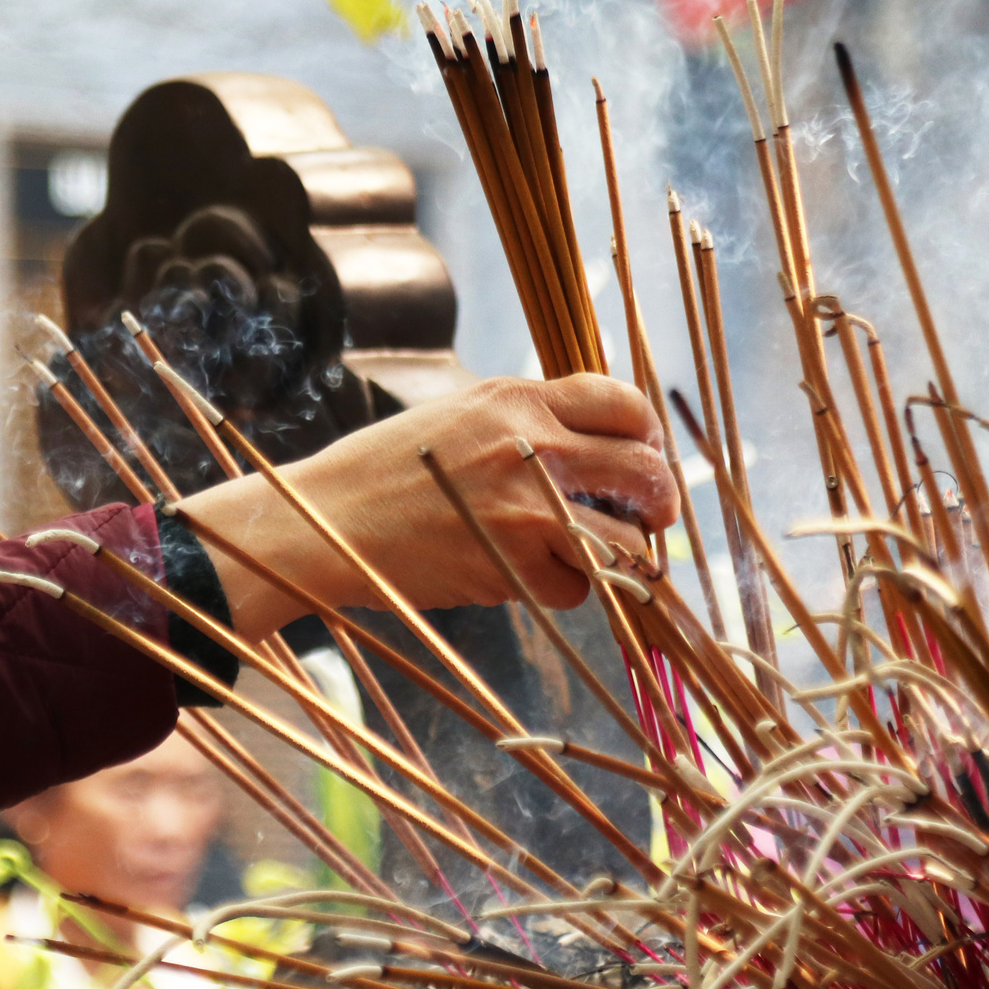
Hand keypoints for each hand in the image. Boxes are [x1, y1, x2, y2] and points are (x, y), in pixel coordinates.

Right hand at [175, 375, 678, 640]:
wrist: (327, 521)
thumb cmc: (387, 469)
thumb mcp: (460, 414)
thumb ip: (527, 420)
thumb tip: (596, 444)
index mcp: (518, 398)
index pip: (624, 402)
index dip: (648, 433)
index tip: (645, 455)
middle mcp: (531, 446)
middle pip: (645, 470)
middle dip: (661, 500)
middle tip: (653, 518)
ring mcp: (526, 509)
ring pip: (625, 541)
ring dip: (620, 555)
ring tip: (598, 557)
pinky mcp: (512, 566)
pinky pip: (577, 588)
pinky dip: (564, 589)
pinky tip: (529, 577)